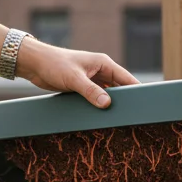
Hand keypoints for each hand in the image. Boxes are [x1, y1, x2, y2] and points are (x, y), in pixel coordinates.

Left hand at [17, 41, 139, 108]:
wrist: (34, 64)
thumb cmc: (54, 64)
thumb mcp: (74, 79)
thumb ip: (91, 91)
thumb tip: (107, 104)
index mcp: (103, 63)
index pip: (127, 78)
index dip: (137, 90)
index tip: (146, 103)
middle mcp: (100, 71)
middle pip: (119, 88)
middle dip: (124, 101)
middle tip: (132, 115)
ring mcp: (91, 80)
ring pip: (107, 95)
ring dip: (109, 105)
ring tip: (118, 118)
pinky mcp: (82, 87)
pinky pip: (95, 98)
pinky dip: (98, 106)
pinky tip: (100, 116)